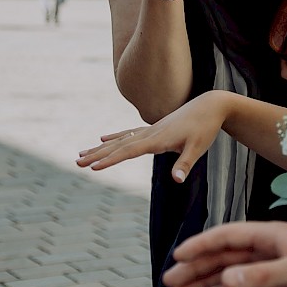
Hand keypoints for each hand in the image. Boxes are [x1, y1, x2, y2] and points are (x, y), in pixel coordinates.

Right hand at [76, 91, 227, 180]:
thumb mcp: (198, 147)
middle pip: (118, 145)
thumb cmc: (205, 128)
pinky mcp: (153, 128)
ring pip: (119, 140)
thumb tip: (176, 180)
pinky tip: (102, 139)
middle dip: (97, 154)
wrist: (209, 105)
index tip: (93, 167)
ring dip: (100, 147)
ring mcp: (149, 129)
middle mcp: (149, 133)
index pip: (129, 151)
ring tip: (81, 153)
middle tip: (77, 162)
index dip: (110, 160)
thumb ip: (185, 164)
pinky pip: (128, 134)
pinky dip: (114, 137)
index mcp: (157, 139)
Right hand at [163, 220, 286, 286]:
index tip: (178, 255)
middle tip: (171, 279)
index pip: (226, 237)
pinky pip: (245, 283)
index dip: (200, 245)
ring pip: (231, 270)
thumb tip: (225, 280)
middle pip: (223, 255)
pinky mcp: (280, 281)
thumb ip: (260, 277)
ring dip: (206, 278)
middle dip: (196, 266)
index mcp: (270, 236)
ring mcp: (273, 264)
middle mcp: (267, 247)